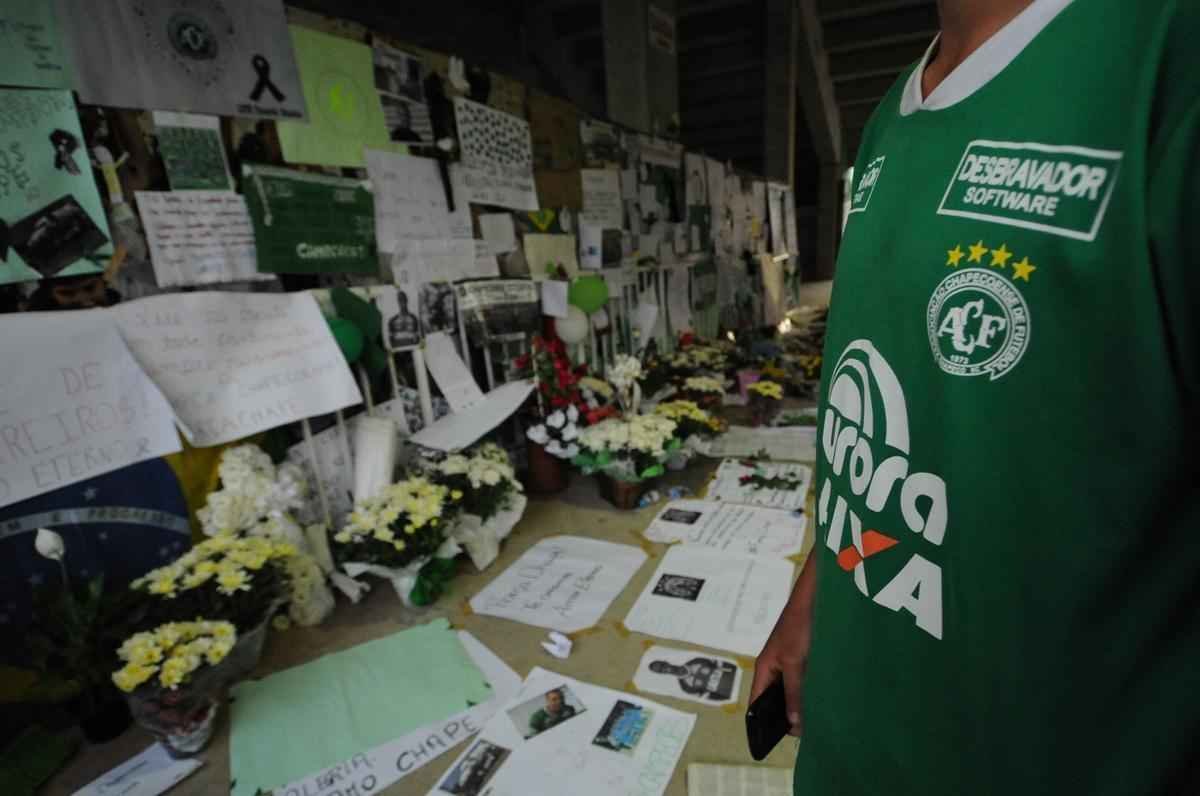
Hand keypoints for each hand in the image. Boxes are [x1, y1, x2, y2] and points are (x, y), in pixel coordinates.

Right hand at [750, 554, 816, 735]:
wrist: (818, 596)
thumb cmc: (799, 624)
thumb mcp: (794, 660)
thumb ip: (793, 691)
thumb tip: (793, 724)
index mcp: (765, 668)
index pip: (757, 703)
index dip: (761, 721)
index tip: (772, 741)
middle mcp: (778, 668)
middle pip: (777, 700)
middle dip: (787, 716)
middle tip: (806, 735)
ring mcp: (794, 664)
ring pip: (796, 692)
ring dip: (804, 704)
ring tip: (818, 722)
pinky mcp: (810, 659)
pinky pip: (809, 682)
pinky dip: (815, 692)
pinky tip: (827, 702)